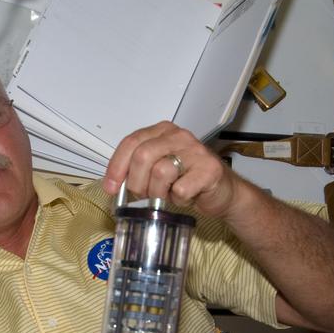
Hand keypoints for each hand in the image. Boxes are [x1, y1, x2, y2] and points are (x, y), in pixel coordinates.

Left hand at [102, 121, 241, 218]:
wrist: (222, 192)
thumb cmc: (187, 181)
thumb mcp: (156, 170)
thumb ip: (136, 169)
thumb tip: (112, 184)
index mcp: (162, 131)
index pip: (131, 142)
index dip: (117, 166)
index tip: (111, 187)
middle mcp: (178, 136)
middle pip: (143, 156)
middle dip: (137, 182)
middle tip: (142, 196)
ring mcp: (196, 151)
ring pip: (161, 172)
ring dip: (157, 193)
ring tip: (167, 196)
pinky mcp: (209, 169)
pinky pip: (181, 189)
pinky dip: (178, 200)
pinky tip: (185, 198)